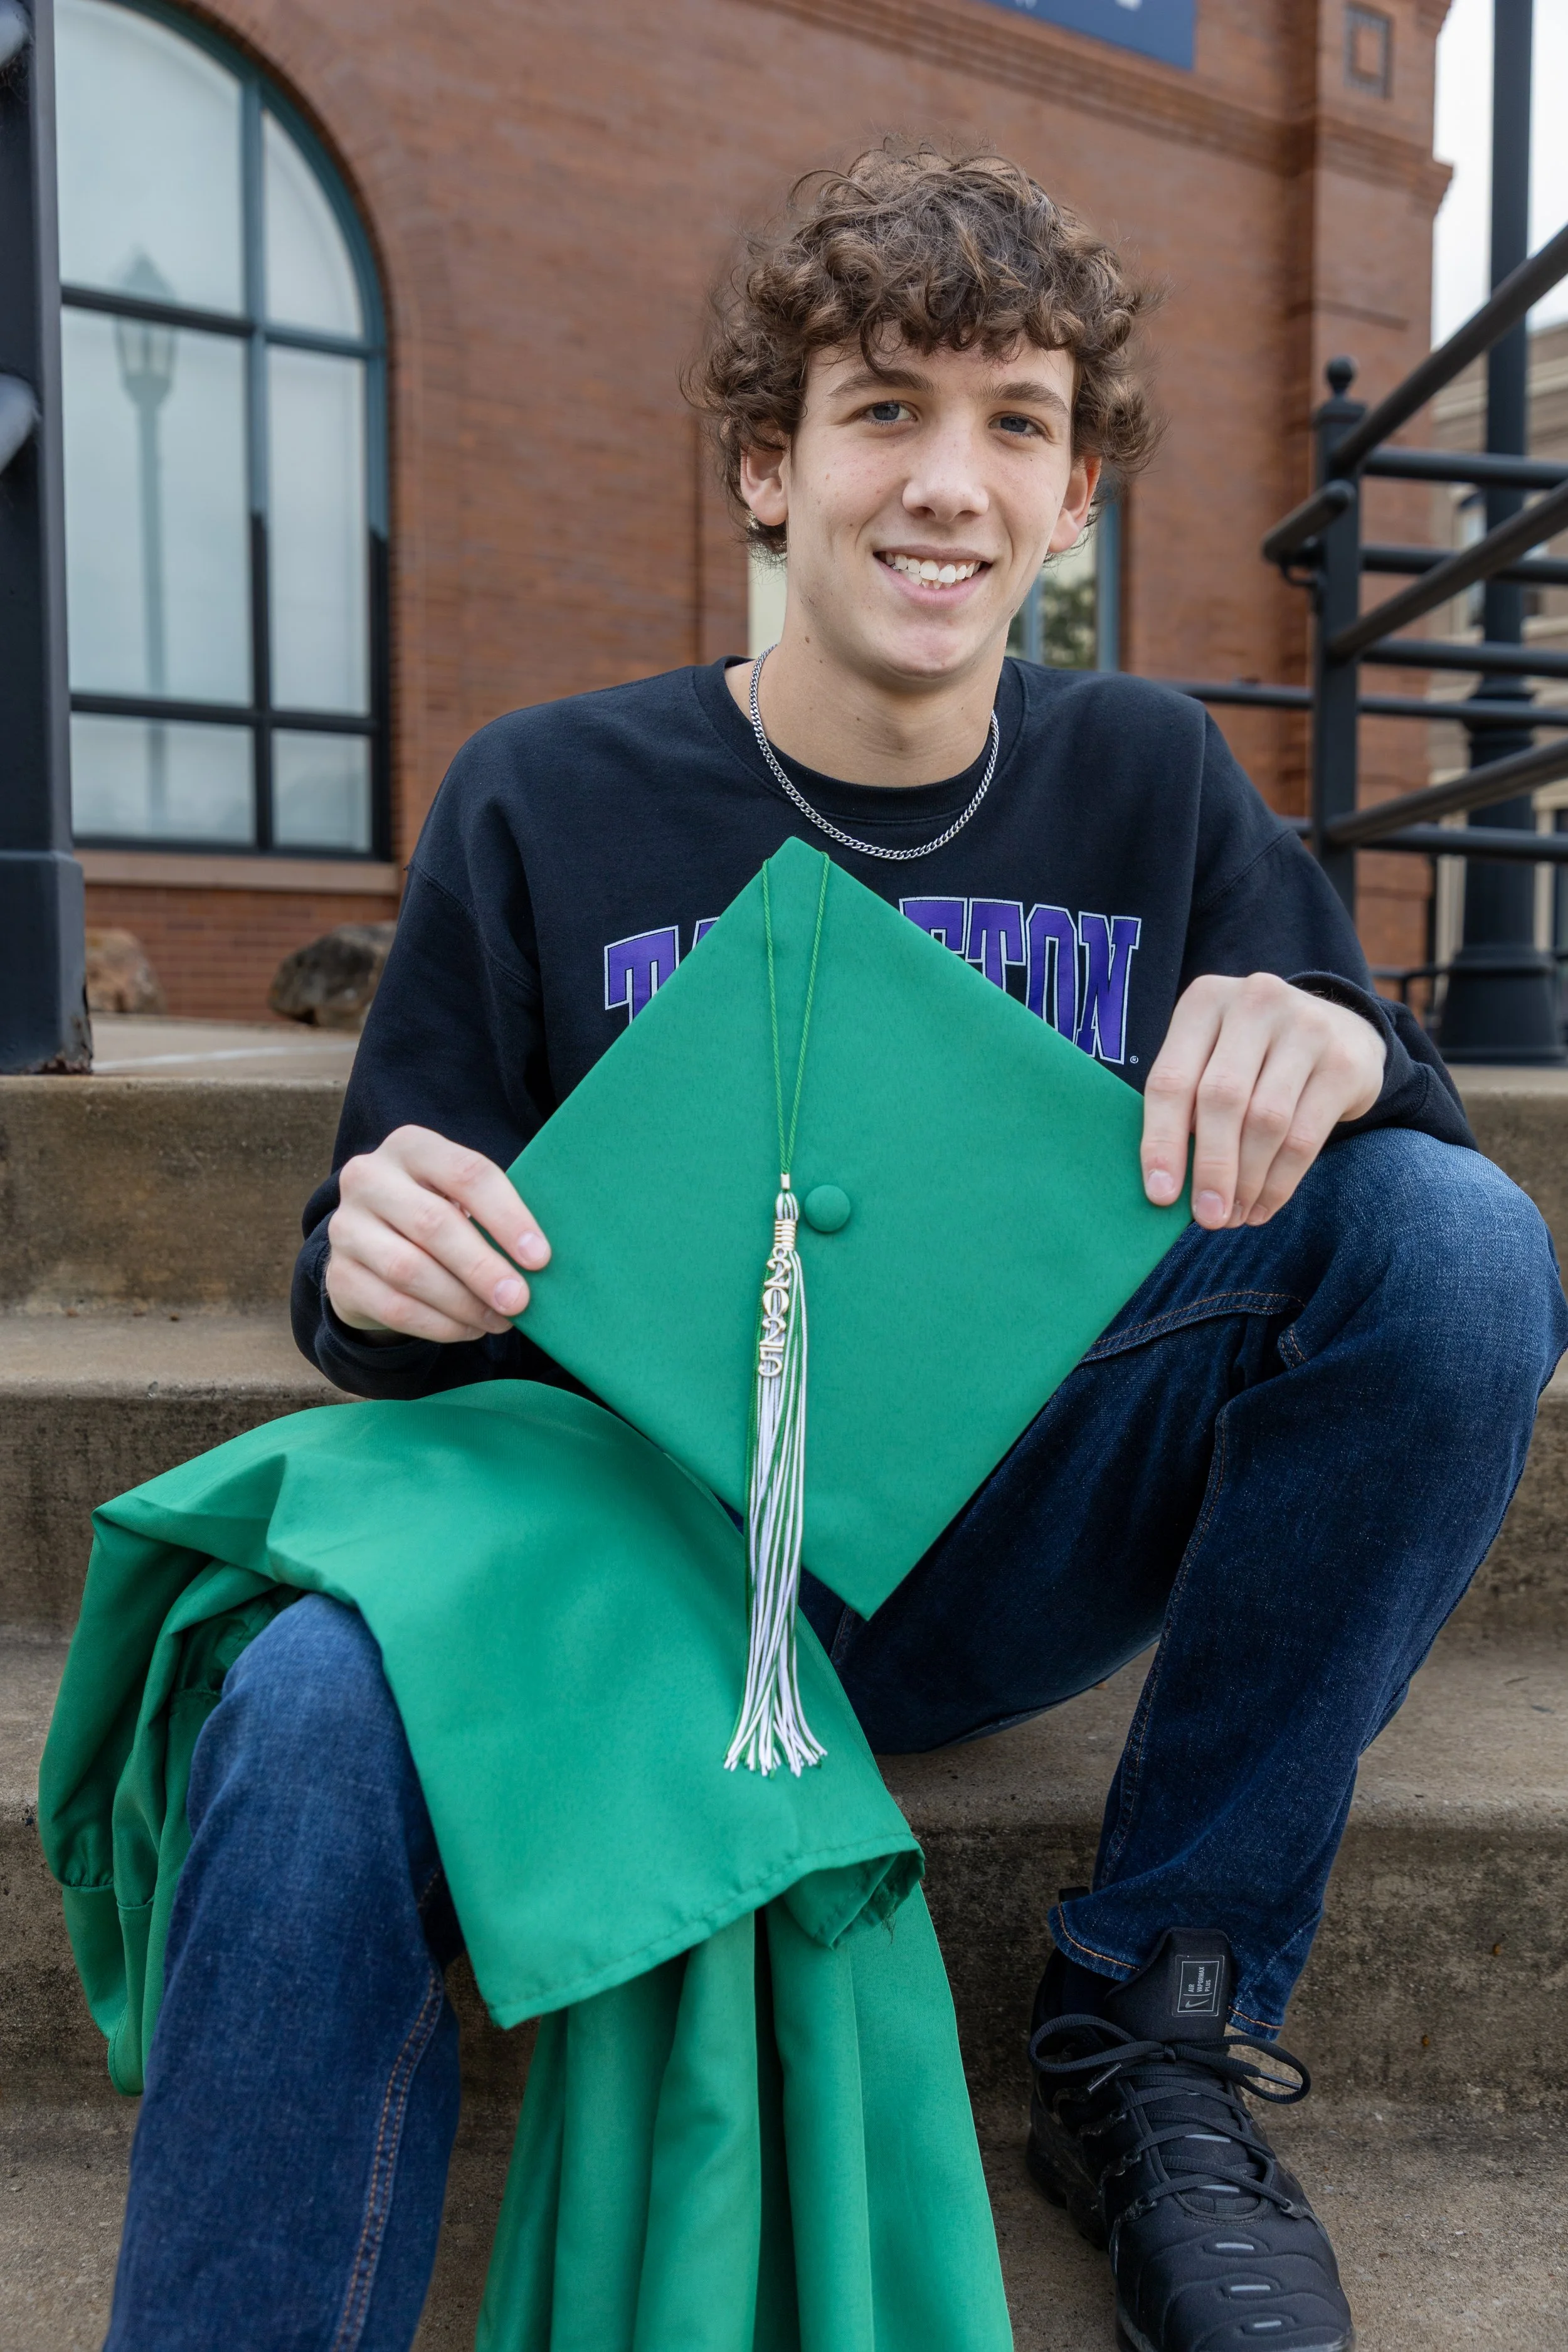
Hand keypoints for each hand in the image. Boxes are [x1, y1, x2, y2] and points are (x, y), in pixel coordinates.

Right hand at [324, 1125, 549, 1341]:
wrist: (371, 1243)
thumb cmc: (437, 1211)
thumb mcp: (459, 1196)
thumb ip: (493, 1214)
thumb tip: (540, 1260)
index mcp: (410, 1146)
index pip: (466, 1173)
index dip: (507, 1217)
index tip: (540, 1257)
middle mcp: (368, 1178)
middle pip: (433, 1224)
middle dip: (483, 1267)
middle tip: (521, 1300)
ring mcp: (346, 1227)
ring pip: (410, 1271)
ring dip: (463, 1303)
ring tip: (500, 1320)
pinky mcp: (339, 1275)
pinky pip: (394, 1307)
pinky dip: (439, 1325)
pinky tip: (469, 1329)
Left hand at [1141, 975, 1385, 1231]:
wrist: (1340, 1029)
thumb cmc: (1253, 1056)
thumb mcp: (1213, 1057)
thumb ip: (1187, 1103)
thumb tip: (1166, 1186)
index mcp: (1205, 1001)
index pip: (1171, 1080)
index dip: (1162, 1142)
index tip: (1160, 1195)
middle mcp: (1255, 1002)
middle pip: (1222, 1099)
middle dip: (1211, 1168)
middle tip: (1206, 1218)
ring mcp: (1306, 1026)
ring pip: (1266, 1122)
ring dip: (1247, 1181)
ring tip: (1233, 1216)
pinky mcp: (1343, 1061)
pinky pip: (1304, 1136)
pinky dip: (1280, 1182)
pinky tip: (1263, 1206)